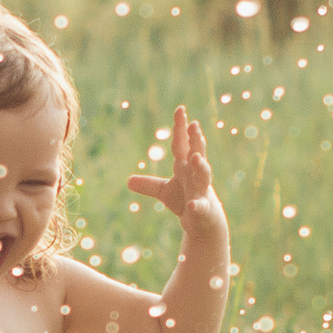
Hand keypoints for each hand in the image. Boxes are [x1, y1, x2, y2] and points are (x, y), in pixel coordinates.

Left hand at [126, 105, 215, 220]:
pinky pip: (200, 207)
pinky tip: (192, 206)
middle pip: (196, 155)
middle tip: (194, 125)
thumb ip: (149, 184)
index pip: (182, 145)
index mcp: (185, 168)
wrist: (204, 223)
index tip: (180, 109)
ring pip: (204, 176)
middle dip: (195, 141)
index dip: (180, 129)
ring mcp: (202, 192)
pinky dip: (197, 206)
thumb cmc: (186, 201)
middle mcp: (195, 176)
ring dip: (200, 166)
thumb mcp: (164, 192)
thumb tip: (128, 180)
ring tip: (195, 157)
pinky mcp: (203, 210)